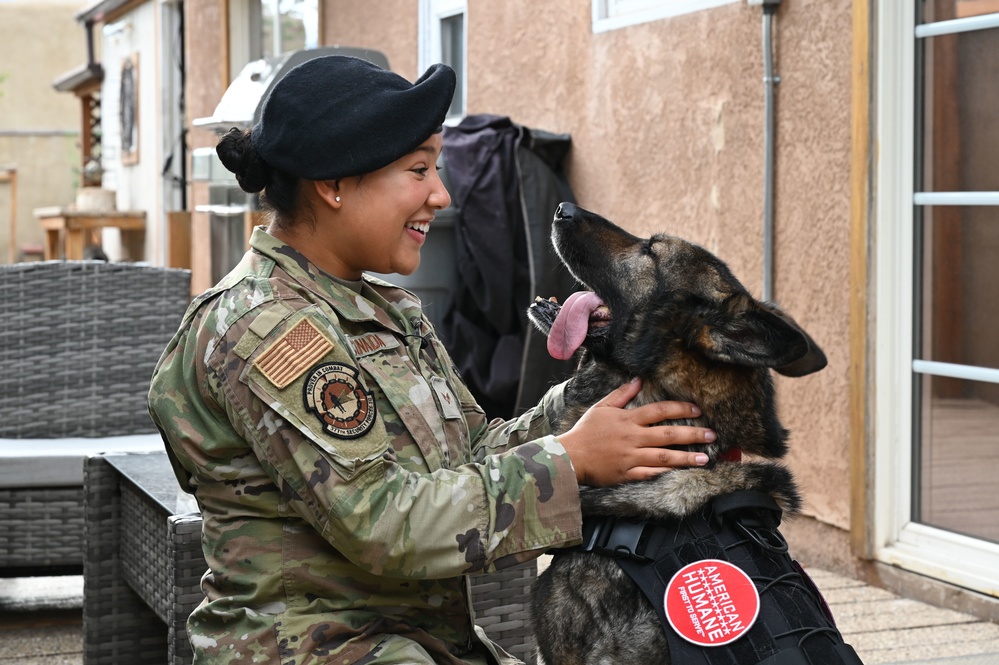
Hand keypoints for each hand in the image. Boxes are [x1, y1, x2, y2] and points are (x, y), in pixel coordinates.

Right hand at [559, 378, 713, 485]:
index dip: (680, 409)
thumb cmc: (585, 431)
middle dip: (692, 434)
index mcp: (627, 420)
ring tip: (704, 457)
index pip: (659, 411)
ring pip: (663, 457)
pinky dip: (666, 474)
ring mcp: (630, 457)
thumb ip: (622, 394)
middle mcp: (632, 438)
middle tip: (712, 435)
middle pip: (668, 435)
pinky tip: (682, 473)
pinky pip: (650, 475)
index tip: (697, 410)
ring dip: (686, 457)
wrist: (570, 456)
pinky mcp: (626, 474)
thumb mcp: (602, 408)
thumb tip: (638, 380)